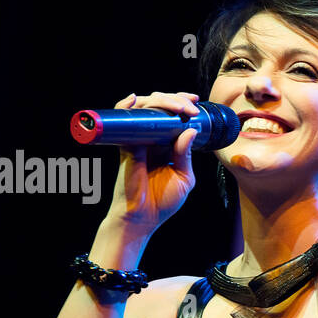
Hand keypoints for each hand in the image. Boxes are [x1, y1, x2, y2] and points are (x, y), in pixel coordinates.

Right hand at [106, 90, 201, 232]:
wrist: (142, 218)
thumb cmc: (163, 201)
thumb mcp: (184, 177)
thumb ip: (185, 154)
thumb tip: (190, 129)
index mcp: (167, 145)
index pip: (172, 117)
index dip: (182, 104)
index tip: (196, 102)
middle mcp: (152, 139)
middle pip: (159, 107)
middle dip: (175, 100)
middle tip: (190, 107)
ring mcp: (137, 140)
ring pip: (143, 109)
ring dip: (160, 101)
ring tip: (177, 106)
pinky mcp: (125, 146)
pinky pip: (122, 123)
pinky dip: (124, 107)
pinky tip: (133, 100)